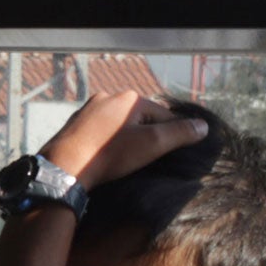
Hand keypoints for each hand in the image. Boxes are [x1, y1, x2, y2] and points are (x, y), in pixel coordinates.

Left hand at [38, 91, 208, 188]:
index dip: (173, 134)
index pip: (164, 114)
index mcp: (128, 98)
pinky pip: (101, 131)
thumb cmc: (110, 154)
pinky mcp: (74, 125)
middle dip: (148, 135)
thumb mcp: (153, 144)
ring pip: (119, 124)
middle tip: (148, 159)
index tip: (174, 154)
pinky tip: (109, 156)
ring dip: (127, 139)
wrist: (63, 167)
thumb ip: (180, 133)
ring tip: (128, 159)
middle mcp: (107, 97)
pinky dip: (109, 141)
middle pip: (141, 118)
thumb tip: (203, 126)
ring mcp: (87, 110)